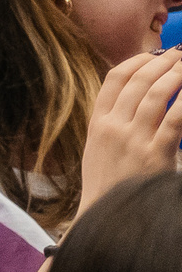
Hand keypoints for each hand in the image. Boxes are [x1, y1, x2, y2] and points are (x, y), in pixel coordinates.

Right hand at [76, 47, 181, 216]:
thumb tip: (138, 97)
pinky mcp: (155, 154)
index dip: (138, 60)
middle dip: (164, 62)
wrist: (108, 217)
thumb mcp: (99, 149)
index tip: (155, 53)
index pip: (114, 79)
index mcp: (97, 123)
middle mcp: (113, 127)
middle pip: (139, 81)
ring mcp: (133, 140)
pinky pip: (175, 119)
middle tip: (181, 53)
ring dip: (177, 75)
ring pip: (157, 94)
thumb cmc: (108, 185)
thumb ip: (113, 122)